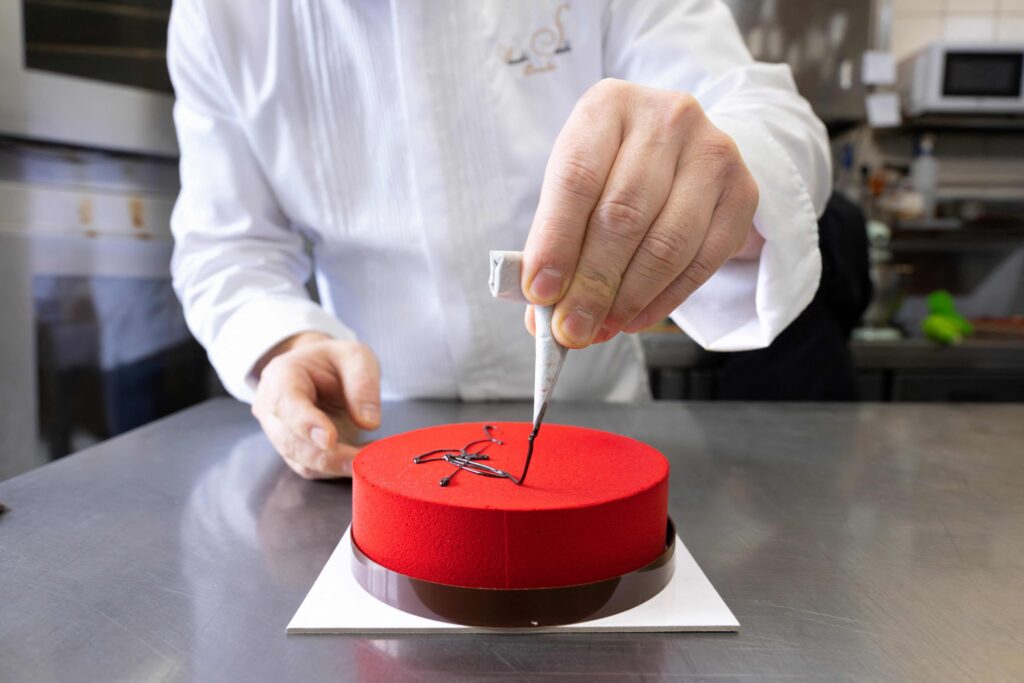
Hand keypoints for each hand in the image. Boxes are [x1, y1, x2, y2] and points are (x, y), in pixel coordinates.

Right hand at [251, 332, 380, 478]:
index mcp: (281, 376)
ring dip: (338, 466)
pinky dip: (340, 469)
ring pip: (302, 462)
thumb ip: (363, 384)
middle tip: (363, 460)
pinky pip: (314, 470)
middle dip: (328, 456)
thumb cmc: (336, 361)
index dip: (306, 424)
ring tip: (372, 460)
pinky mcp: (296, 453)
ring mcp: (280, 434)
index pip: (286, 404)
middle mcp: (271, 409)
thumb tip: (369, 422)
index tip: (330, 440)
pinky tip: (365, 460)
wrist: (321, 372)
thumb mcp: (357, 358)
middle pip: (291, 442)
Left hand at [522, 78, 762, 346]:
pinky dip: (665, 299)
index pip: (577, 179)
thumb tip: (543, 318)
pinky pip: (703, 259)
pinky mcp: (743, 190)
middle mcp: (666, 117)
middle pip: (623, 215)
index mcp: (608, 106)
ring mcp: (712, 151)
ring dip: (629, 298)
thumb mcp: (575, 188)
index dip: (556, 242)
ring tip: (601, 328)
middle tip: (571, 330)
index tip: (541, 293)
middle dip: (592, 284)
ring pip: (667, 242)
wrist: (682, 146)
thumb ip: (556, 243)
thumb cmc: (613, 170)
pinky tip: (636, 318)